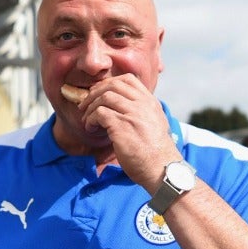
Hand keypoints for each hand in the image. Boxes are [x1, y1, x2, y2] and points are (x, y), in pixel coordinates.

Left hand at [79, 74, 181, 191]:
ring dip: (90, 108)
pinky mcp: (122, 127)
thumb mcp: (155, 124)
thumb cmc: (156, 152)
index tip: (99, 93)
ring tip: (87, 120)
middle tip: (85, 105)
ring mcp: (132, 114)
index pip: (128, 79)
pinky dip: (90, 120)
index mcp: (150, 102)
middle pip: (113, 85)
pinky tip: (90, 129)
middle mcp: (143, 105)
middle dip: (94, 93)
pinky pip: (100, 113)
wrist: (162, 169)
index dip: (109, 83)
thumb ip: (143, 112)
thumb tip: (125, 107)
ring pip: (104, 97)